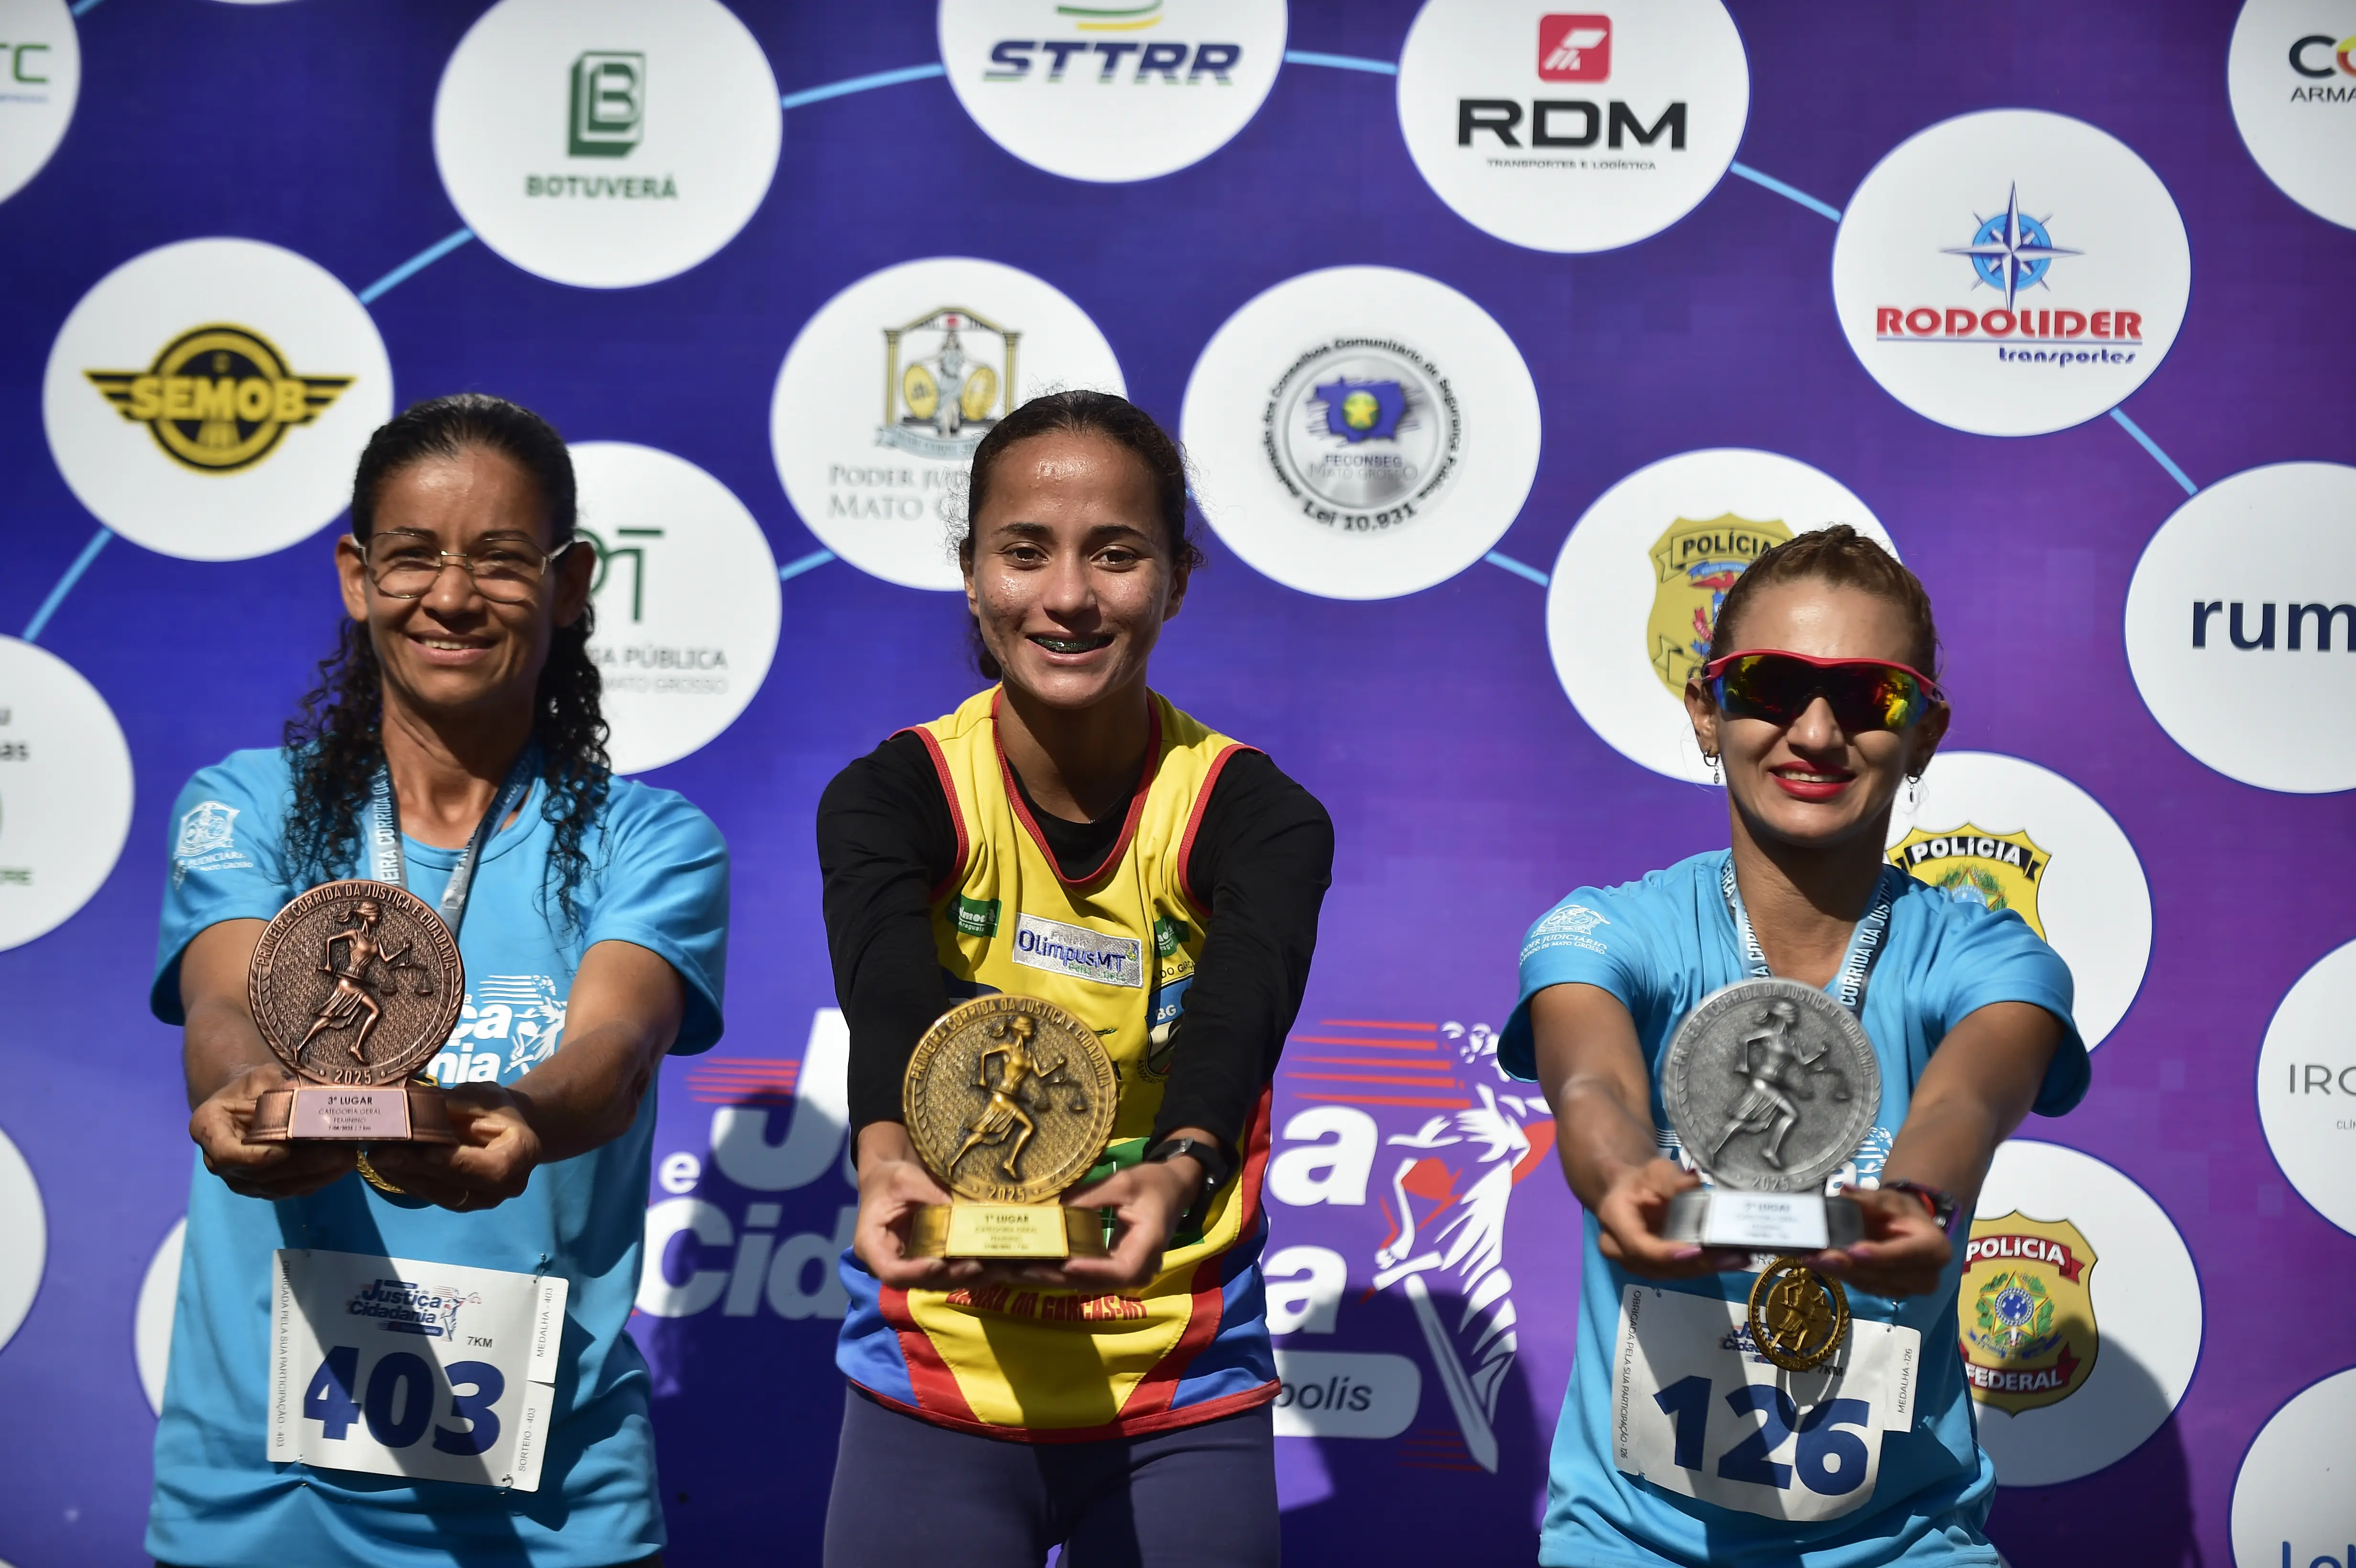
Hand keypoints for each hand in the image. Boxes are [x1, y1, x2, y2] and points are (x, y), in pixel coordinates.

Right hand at [189, 1064, 356, 1200]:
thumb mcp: (259, 1078)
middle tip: (341, 1154)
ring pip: (278, 1187)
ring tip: (349, 1160)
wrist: (244, 1106)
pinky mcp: (262, 1188)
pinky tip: (341, 1168)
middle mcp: (219, 1162)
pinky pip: (289, 1191)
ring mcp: (241, 1179)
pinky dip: (316, 1181)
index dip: (255, 1157)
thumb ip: (276, 1085)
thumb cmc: (249, 1088)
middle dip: (304, 1166)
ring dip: (316, 1176)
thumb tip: (305, 1092)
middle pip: (262, 1175)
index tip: (283, 1150)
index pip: (227, 1154)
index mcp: (208, 1129)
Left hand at [362, 1084, 543, 1212]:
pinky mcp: (462, 1203)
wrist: (509, 1129)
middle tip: (382, 1152)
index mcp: (522, 1153)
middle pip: (459, 1183)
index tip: (426, 1151)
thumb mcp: (481, 1096)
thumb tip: (406, 1098)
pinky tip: (386, 1164)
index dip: (458, 1162)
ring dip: (406, 1177)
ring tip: (377, 1156)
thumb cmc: (497, 1107)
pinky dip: (408, 1180)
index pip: (491, 1167)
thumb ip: (451, 1105)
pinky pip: (433, 1196)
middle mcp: (506, 1186)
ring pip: (441, 1195)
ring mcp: (484, 1199)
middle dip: (418, 1168)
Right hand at [851, 1123, 984, 1290]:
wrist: (888, 1184)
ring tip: (995, 1270)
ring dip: (967, 1279)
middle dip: (950, 1276)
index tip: (938, 1264)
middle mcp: (890, 1263)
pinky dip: (971, 1273)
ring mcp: (910, 1267)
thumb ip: (927, 1192)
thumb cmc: (889, 1180)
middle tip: (977, 1266)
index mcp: (873, 1245)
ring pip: (937, 1282)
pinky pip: (947, 1274)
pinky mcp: (927, 1263)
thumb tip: (958, 1207)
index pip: (891, 1271)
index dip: (914, 1273)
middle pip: (919, 1282)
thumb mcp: (904, 1179)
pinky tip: (996, 1268)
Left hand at [1006, 1156, 1197, 1293]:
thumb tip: (1050, 1208)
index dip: (1092, 1270)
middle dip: (1058, 1277)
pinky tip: (1035, 1266)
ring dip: (1054, 1278)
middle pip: (1097, 1282)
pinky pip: (1088, 1275)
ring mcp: (1127, 1271)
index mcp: (1148, 1245)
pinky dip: (1063, 1272)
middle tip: (1022, 1270)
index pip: (1121, 1269)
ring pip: (1088, 1282)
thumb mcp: (1123, 1183)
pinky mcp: (1115, 1267)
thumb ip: (1090, 1197)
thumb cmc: (1153, 1183)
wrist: (1174, 1188)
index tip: (1065, 1263)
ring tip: (1018, 1271)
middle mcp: (1140, 1267)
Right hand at [1593, 1159, 1749, 1279]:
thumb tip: (1693, 1184)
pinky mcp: (1654, 1269)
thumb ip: (1671, 1180)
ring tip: (1738, 1258)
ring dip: (1706, 1268)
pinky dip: (1706, 1267)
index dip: (1666, 1252)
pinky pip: (1680, 1272)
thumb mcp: (1655, 1171)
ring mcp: (1636, 1263)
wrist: (1631, 1193)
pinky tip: (1732, 1260)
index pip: (1638, 1244)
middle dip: (1697, 1263)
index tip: (1696, 1250)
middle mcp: (1619, 1248)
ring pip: (1671, 1273)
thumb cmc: (1642, 1180)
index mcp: (1614, 1219)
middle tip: (1731, 1256)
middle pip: (1658, 1265)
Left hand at [1806, 1186, 1950, 1297]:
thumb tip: (1845, 1191)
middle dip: (1849, 1265)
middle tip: (1818, 1257)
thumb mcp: (1890, 1199)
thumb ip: (1870, 1200)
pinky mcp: (1891, 1294)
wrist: (1910, 1228)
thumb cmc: (1902, 1211)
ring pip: (1870, 1284)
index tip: (1854, 1250)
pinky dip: (1842, 1275)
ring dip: (1839, 1272)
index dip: (1880, 1254)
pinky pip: (1864, 1287)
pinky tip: (1819, 1265)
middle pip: (1883, 1273)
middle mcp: (1927, 1276)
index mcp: (1935, 1249)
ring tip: (1810, 1259)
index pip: (1906, 1253)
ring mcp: (1909, 1289)